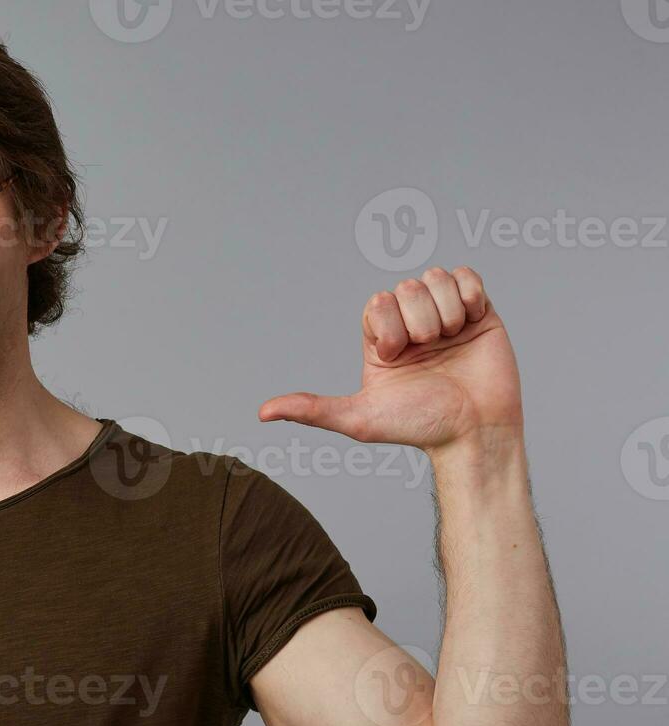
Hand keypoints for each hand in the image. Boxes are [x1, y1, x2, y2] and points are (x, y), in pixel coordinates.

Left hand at [257, 267, 523, 452]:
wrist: (476, 432)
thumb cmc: (420, 427)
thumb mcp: (359, 419)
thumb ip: (312, 410)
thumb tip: (262, 413)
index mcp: (381, 341)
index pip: (376, 302)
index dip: (388, 325)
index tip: (397, 356)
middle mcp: (411, 325)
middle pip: (407, 287)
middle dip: (419, 320)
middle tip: (429, 351)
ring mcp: (444, 316)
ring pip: (435, 278)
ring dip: (445, 311)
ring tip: (452, 341)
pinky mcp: (479, 312)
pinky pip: (466, 276)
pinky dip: (469, 297)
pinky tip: (470, 325)